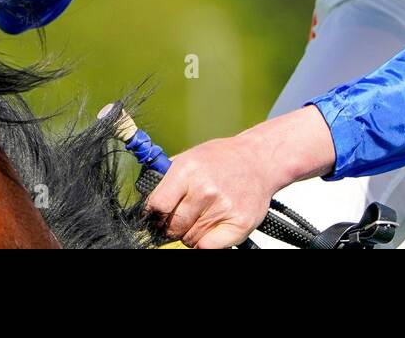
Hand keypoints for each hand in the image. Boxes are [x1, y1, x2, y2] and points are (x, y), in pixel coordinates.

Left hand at [144, 106, 336, 248]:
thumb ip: (167, 179)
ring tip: (201, 217)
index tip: (155, 216)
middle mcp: (204, 189)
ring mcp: (223, 207)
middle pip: (172, 226)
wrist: (259, 160)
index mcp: (188, 170)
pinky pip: (208, 247)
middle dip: (170, 227)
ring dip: (190, 233)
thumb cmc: (222, 159)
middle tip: (179, 219)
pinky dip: (205, 243)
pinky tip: (210, 229)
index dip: (153, 214)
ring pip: (189, 239)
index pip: (157, 205)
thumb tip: (146, 203)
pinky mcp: (239, 223)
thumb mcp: (189, 157)